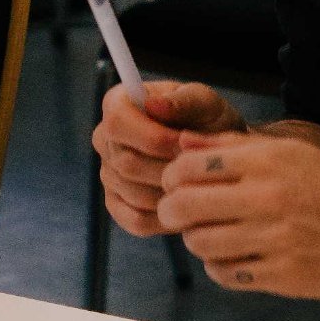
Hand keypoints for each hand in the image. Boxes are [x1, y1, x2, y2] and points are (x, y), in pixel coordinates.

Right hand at [94, 78, 244, 237]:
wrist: (214, 154)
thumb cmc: (208, 121)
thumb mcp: (205, 103)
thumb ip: (183, 100)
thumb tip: (154, 104)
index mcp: (117, 104)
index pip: (117, 123)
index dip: (153, 137)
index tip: (186, 143)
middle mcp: (105, 139)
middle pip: (127, 163)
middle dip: (170, 168)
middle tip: (199, 168)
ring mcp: (107, 174)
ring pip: (134, 194)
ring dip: (171, 193)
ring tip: (197, 184)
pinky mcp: (117, 205)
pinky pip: (136, 220)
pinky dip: (166, 217)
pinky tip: (187, 204)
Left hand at [154, 128, 319, 297]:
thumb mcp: (293, 153)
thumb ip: (234, 147)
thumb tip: (184, 142)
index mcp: (270, 161)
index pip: (189, 166)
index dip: (172, 177)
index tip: (177, 185)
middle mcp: (269, 198)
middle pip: (184, 206)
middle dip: (172, 210)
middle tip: (177, 213)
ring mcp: (275, 240)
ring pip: (200, 243)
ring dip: (196, 239)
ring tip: (211, 234)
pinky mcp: (281, 275)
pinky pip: (225, 273)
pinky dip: (220, 266)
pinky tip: (234, 256)